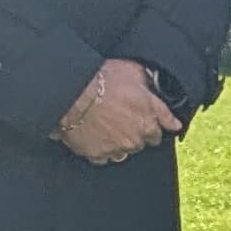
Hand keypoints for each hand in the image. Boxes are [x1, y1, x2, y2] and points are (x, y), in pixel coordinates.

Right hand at [57, 58, 178, 162]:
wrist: (73, 93)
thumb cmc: (102, 81)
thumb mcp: (134, 73)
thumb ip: (150, 86)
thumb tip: (156, 88)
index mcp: (148, 122)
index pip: (157, 134)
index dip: (149, 126)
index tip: (143, 122)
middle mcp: (135, 139)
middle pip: (139, 143)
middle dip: (133, 134)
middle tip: (120, 119)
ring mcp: (115, 148)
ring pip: (122, 152)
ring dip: (117, 143)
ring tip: (106, 128)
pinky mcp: (96, 154)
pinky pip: (101, 157)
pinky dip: (99, 149)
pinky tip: (94, 137)